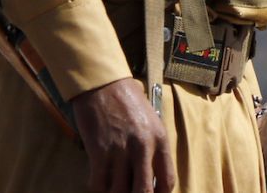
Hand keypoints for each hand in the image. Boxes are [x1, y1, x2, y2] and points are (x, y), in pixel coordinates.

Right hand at [71, 78, 174, 192]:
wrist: (102, 83)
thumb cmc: (127, 100)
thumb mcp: (151, 121)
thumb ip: (153, 148)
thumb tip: (149, 175)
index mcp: (160, 140)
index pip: (167, 181)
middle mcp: (143, 147)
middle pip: (143, 192)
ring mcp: (120, 150)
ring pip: (120, 191)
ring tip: (114, 188)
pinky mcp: (99, 151)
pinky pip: (99, 183)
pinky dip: (99, 188)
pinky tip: (99, 184)